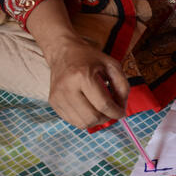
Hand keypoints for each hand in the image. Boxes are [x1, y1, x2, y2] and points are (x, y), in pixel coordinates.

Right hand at [25, 0, 129, 128]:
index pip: (103, 104)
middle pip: (92, 117)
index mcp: (83, 76)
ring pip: (83, 123)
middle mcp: (67, 87)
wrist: (62, 52)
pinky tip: (89, 109)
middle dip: (107, 118)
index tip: (122, 112)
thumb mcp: (112, 65)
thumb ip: (122, 85)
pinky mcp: (53, 102)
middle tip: (111, 111)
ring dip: (96, 121)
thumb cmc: (89, 58)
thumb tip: (122, 106)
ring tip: (101, 111)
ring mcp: (58, 96)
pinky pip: (73, 122)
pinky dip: (85, 120)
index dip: (116, 112)